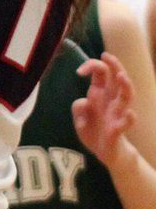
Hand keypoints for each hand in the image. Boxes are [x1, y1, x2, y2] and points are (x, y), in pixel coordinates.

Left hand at [74, 53, 136, 167]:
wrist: (104, 153)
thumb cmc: (93, 130)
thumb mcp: (79, 117)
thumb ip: (78, 107)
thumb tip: (84, 101)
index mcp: (100, 94)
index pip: (100, 73)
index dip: (91, 66)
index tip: (79, 71)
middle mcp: (111, 101)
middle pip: (117, 79)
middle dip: (114, 65)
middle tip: (107, 56)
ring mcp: (116, 115)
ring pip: (126, 97)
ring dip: (125, 86)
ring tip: (121, 77)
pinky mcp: (118, 130)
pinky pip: (126, 123)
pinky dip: (129, 119)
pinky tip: (130, 114)